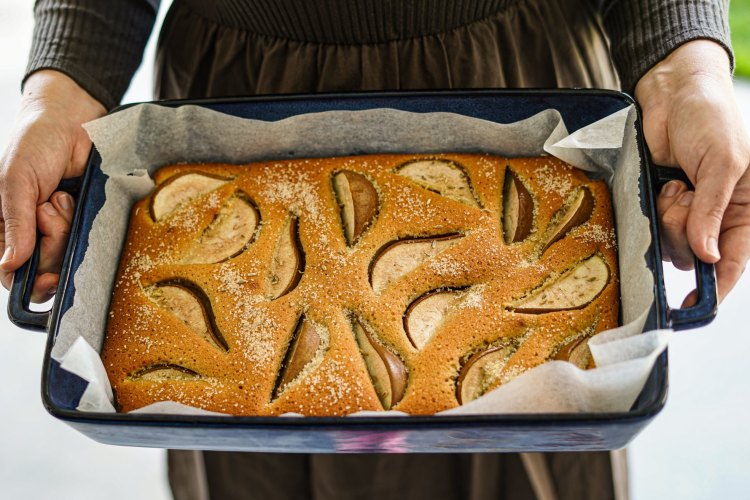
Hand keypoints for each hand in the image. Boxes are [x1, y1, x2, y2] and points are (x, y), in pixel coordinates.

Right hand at [0, 70, 105, 301]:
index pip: (11, 271)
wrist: (71, 123)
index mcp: (3, 227)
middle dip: (50, 239)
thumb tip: (10, 265)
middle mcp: (28, 232)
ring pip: (65, 254)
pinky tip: (72, 200)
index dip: (29, 281)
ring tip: (60, 198)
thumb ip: (14, 224)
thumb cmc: (33, 145)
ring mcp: (56, 229)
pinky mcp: (80, 221)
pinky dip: (79, 220)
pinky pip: (85, 238)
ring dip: (64, 226)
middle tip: (48, 208)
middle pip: (44, 266)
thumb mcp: (15, 182)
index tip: (48, 278)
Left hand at [636, 40, 749, 303]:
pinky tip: (664, 184)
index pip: (735, 261)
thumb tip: (707, 255)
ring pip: (670, 244)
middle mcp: (718, 217)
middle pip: (696, 256)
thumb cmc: (711, 120)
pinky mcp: (662, 204)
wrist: (672, 94)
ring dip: (668, 218)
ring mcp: (688, 212)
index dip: (719, 287)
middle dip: (684, 233)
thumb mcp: (723, 164)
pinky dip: (655, 208)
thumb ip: (712, 210)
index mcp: (746, 211)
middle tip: (684, 197)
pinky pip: (652, 226)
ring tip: (675, 186)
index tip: (694, 306)